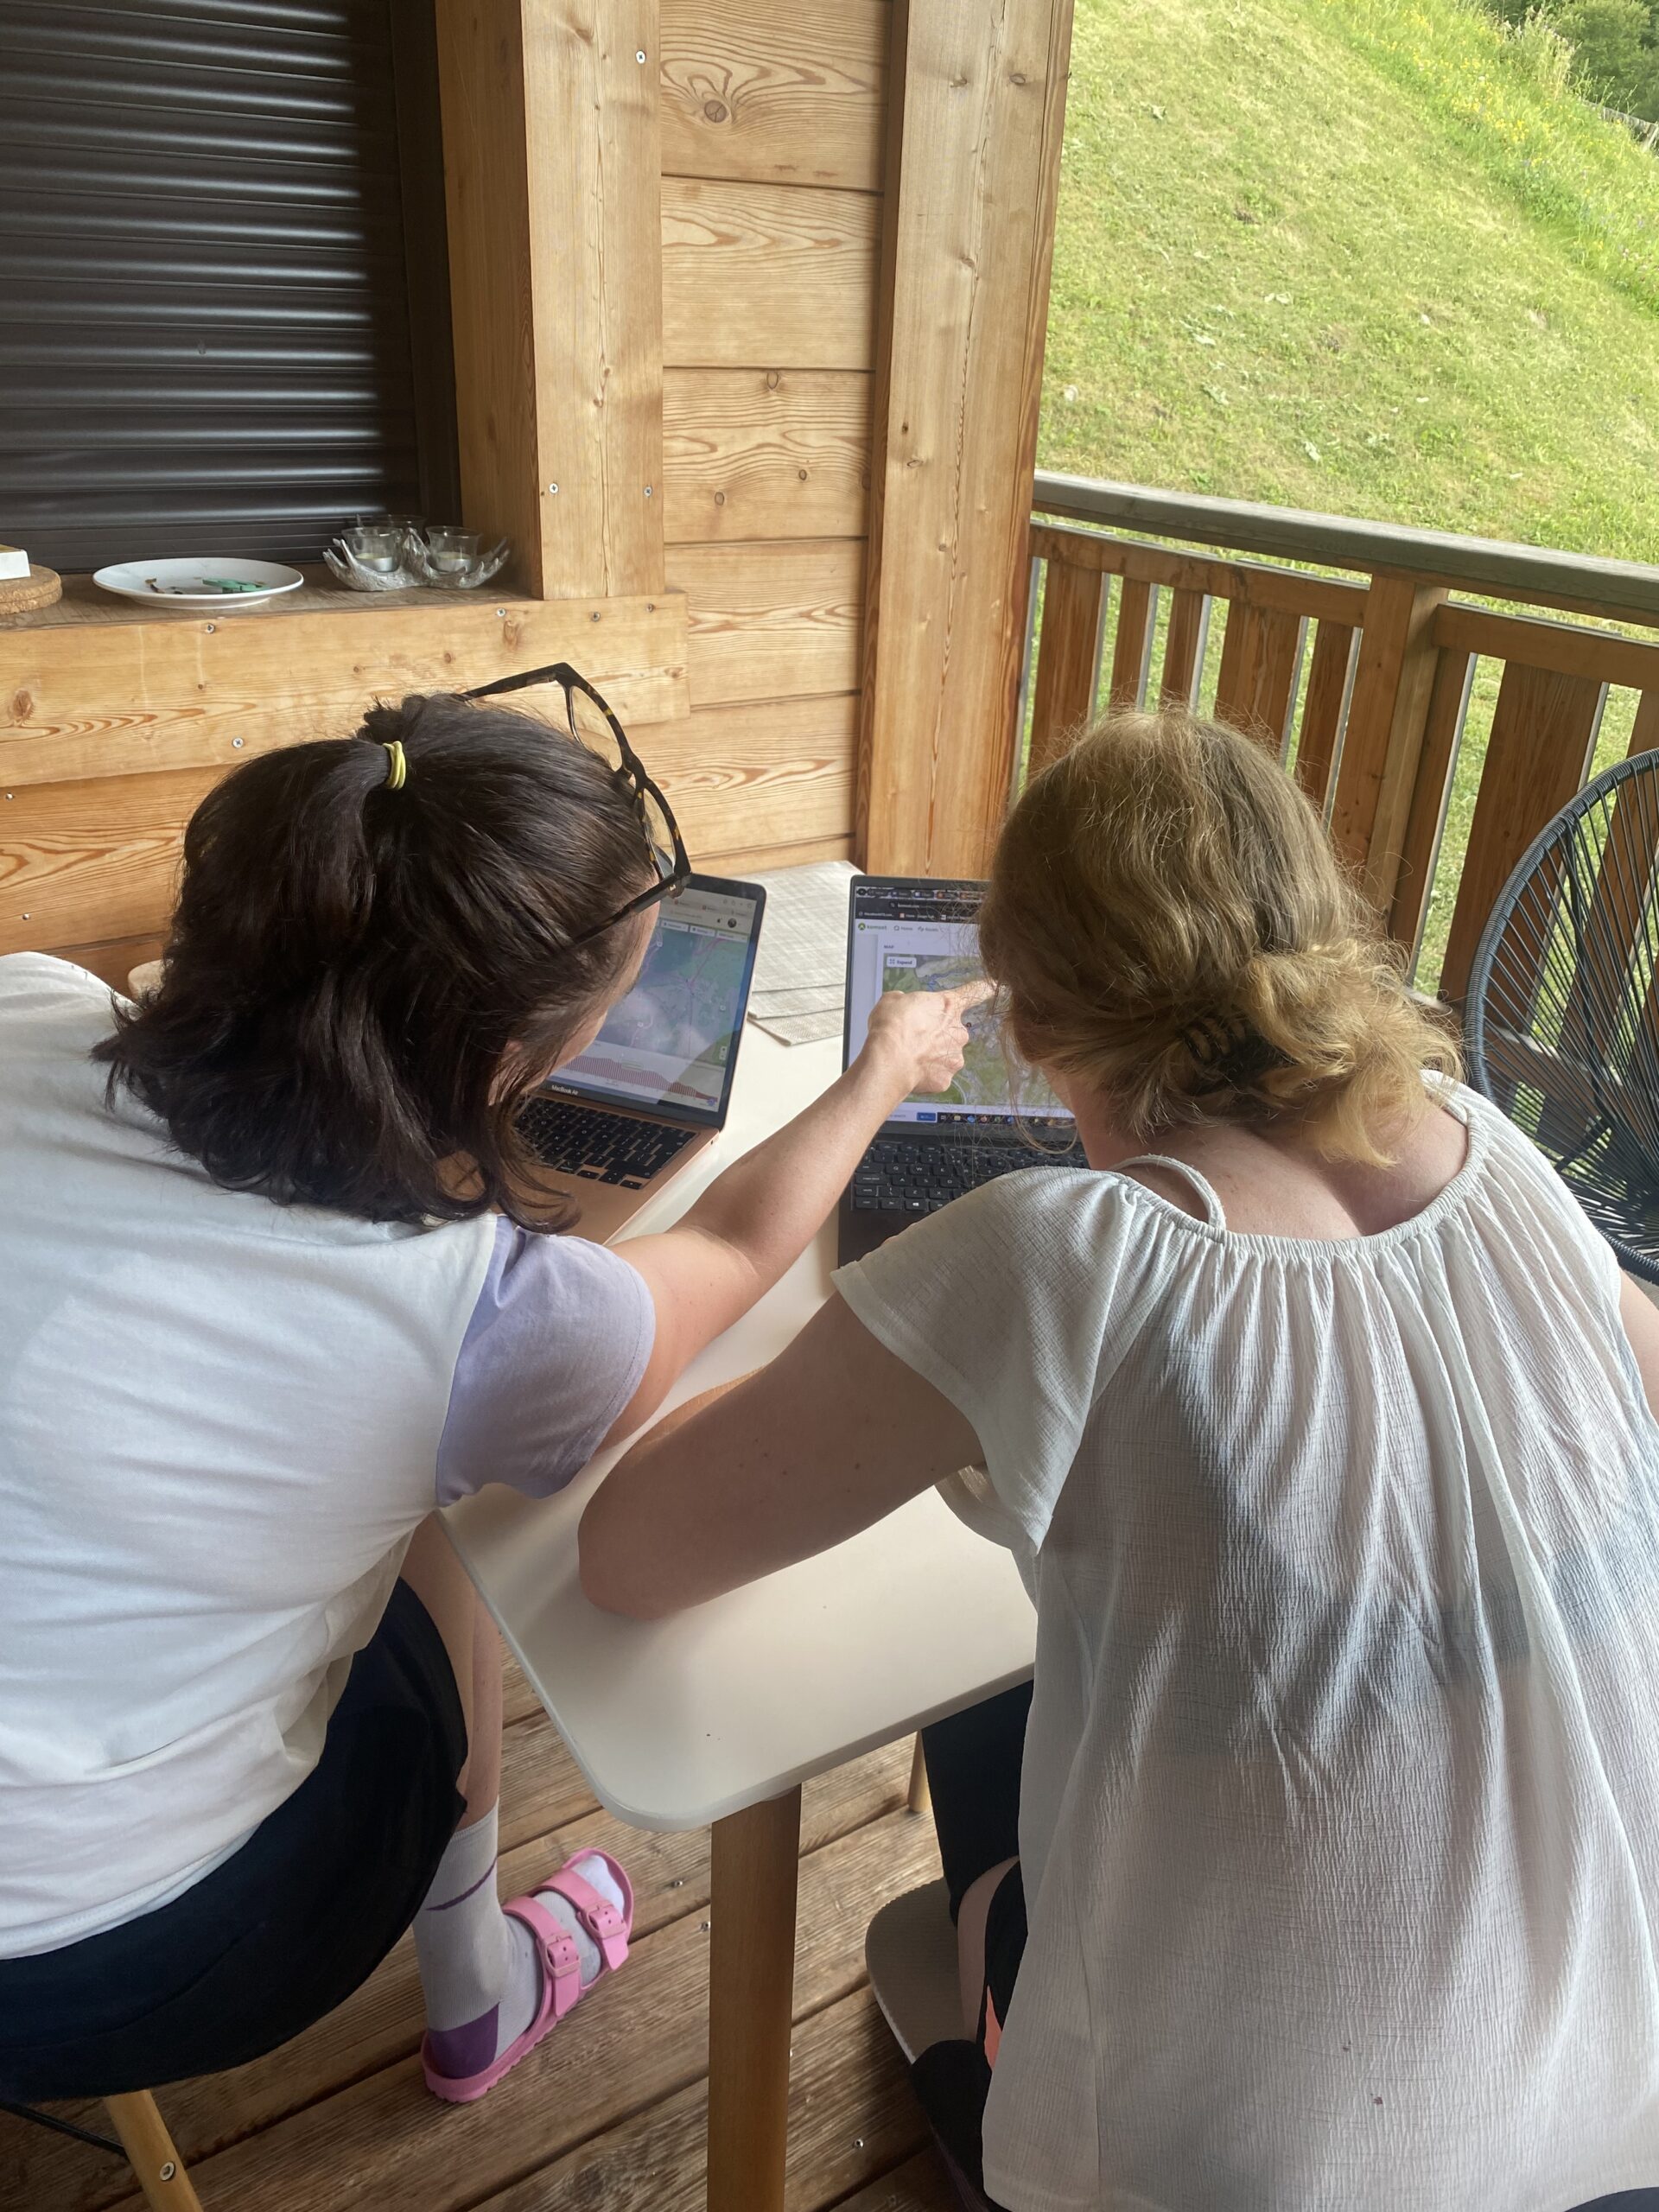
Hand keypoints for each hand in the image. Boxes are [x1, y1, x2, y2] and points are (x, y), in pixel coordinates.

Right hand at [862, 980, 993, 1096]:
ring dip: (930, 1056)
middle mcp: (958, 1032)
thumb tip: (904, 1007)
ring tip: (908, 1056)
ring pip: (945, 1056)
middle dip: (936, 1035)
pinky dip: (924, 1074)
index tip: (997, 987)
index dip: (986, 989)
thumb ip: (906, 1002)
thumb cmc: (892, 1026)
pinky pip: (936, 1076)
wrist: (889, 1060)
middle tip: (914, 1038)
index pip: (974, 993)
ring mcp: (954, 1058)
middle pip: (952, 1032)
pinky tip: (909, 1070)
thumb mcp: (893, 1000)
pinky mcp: (945, 1080)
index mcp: (948, 1006)